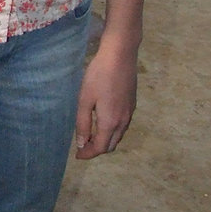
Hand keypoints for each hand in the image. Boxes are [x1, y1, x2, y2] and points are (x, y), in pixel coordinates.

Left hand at [74, 44, 137, 159]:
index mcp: (110, 122)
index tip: (78, 156)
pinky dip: (112, 131)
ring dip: (105, 140)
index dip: (88, 154)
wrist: (120, 55)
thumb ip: (83, 123)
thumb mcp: (85, 99)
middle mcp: (123, 121)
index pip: (100, 147)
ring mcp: (130, 113)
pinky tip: (103, 122)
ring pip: (118, 136)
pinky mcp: (132, 104)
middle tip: (82, 146)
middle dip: (97, 149)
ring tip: (91, 135)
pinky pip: (123, 126)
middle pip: (111, 145)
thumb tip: (81, 143)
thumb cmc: (99, 75)